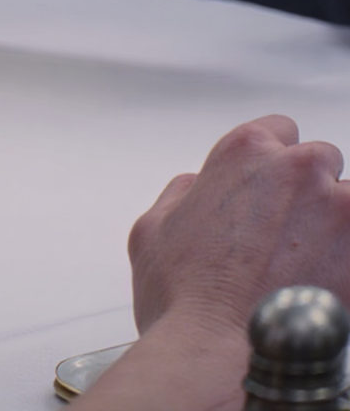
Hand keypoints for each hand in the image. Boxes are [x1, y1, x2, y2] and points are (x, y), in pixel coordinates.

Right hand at [128, 116, 349, 338]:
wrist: (220, 354)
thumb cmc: (184, 296)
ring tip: (310, 263)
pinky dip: (346, 259)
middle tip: (286, 232)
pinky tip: (326, 280)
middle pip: (321, 162)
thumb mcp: (153, 227)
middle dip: (306, 192)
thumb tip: (197, 191)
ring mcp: (338, 212)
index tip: (268, 187)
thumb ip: (183, 194)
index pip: (279, 130)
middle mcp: (297, 171)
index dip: (271, 161)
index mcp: (244, 151)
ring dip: (335, 226)